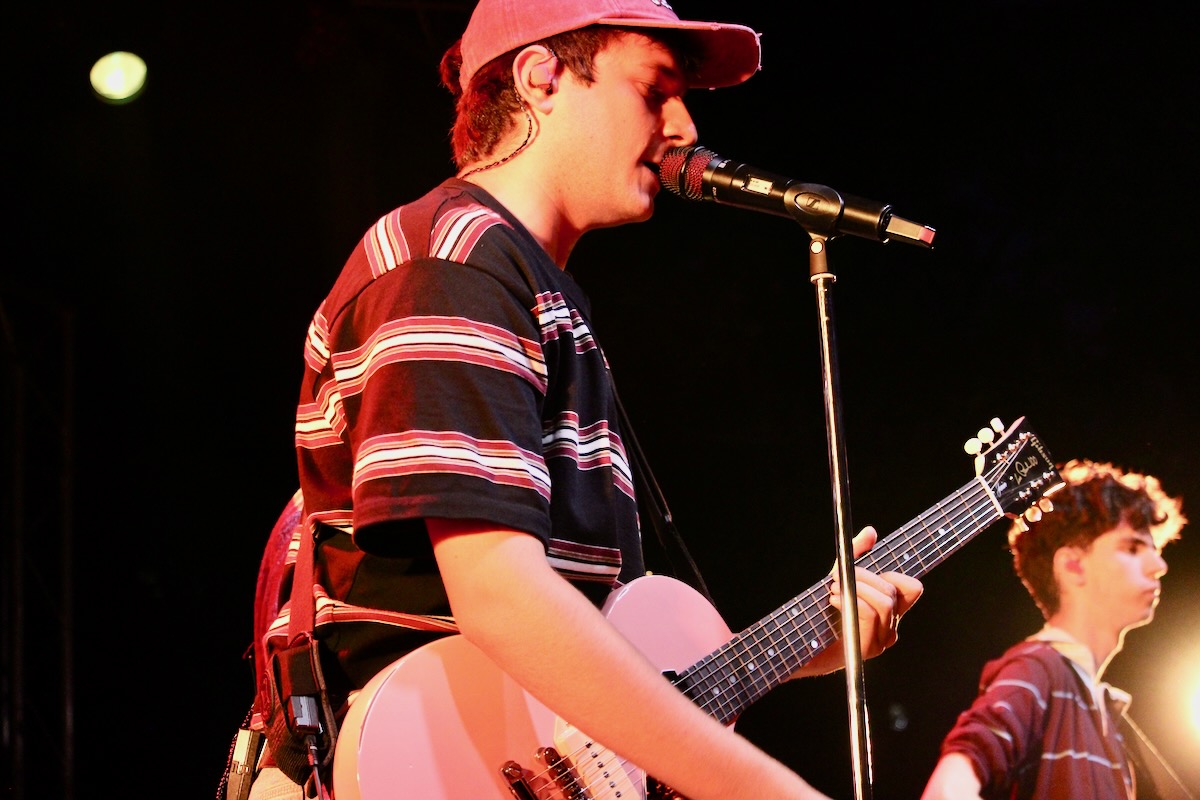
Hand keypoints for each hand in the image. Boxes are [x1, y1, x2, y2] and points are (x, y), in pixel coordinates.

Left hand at [795, 527, 923, 676]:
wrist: (802, 644)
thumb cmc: (822, 611)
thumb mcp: (838, 576)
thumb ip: (855, 553)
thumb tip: (871, 531)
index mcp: (890, 611)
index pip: (913, 588)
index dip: (894, 574)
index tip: (864, 571)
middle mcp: (890, 627)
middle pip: (892, 591)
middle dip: (863, 576)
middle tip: (837, 578)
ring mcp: (881, 641)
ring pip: (884, 603)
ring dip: (855, 588)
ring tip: (833, 589)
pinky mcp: (867, 648)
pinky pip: (869, 614)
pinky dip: (849, 601)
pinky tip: (833, 600)